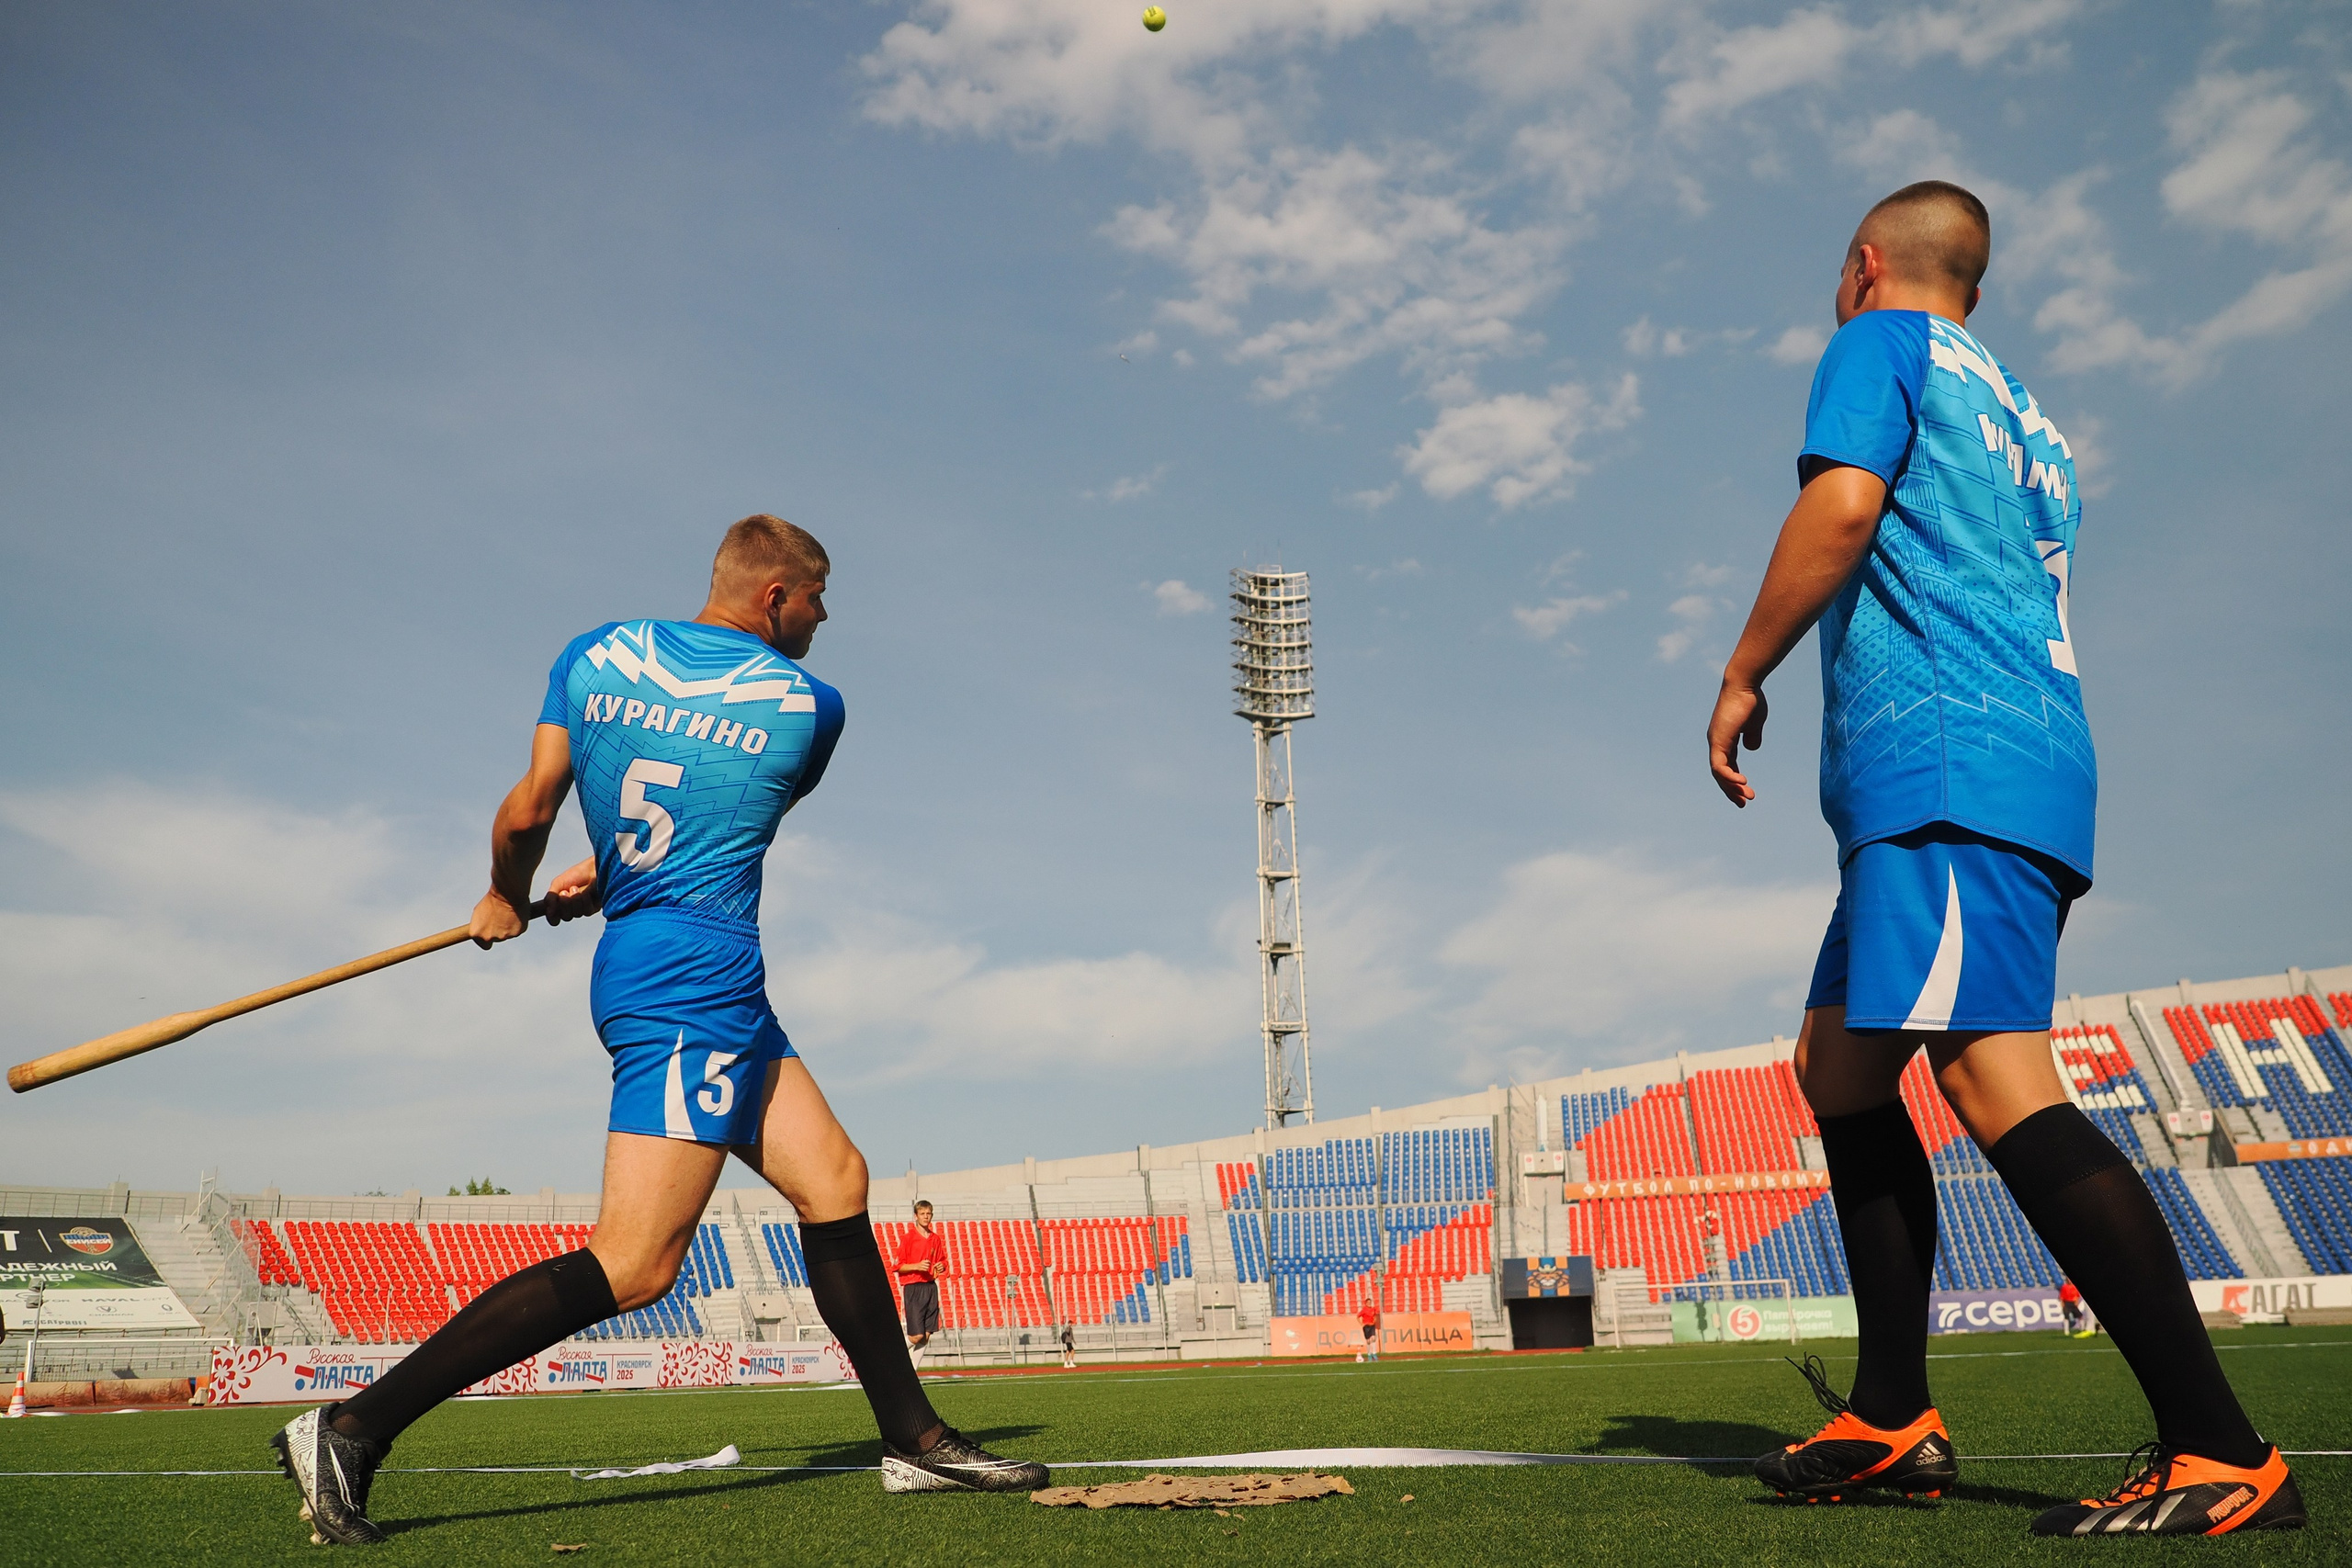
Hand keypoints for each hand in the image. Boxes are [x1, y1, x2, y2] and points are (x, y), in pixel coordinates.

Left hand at [468, 889, 529, 948]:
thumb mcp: (480, 912)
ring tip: (508, 913)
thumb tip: (482, 930)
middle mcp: (489, 937)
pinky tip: (516, 914)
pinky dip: (518, 924)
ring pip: (508, 934)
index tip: (492, 933)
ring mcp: (503, 936)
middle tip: (501, 917)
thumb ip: (481, 925)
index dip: (488, 939)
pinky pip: (517, 930)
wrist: (507, 893)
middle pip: (497, 939)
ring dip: (508, 926)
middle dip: (499, 930)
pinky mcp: (516, 933)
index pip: (484, 945)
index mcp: (477, 933)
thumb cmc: (492, 899)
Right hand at [544, 858, 600, 924]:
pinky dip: (584, 900)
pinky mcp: (594, 907)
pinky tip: (587, 892)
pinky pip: (586, 912)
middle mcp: (571, 908)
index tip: (552, 911)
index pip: (554, 918)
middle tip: (565, 892)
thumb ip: (550, 898)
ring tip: (576, 888)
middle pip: (566, 917)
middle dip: (565, 904)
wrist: (593, 868)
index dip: (552, 917)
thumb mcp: (558, 883)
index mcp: (560, 903)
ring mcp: (583, 908)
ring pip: (576, 914)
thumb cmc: (576, 874)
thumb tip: (549, 913)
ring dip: (575, 900)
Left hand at [1708, 679, 1768, 806]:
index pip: (1726, 766)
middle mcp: (1716, 742)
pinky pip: (1720, 765)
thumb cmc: (1750, 700)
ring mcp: (1715, 742)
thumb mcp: (1754, 724)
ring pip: (1719, 772)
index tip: (1746, 792)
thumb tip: (1752, 748)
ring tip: (1747, 797)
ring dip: (1732, 787)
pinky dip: (1730, 776)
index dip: (1734, 780)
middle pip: (1720, 773)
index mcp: (1724, 740)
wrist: (1744, 685)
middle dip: (1732, 790)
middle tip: (1743, 803)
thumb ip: (1752, 736)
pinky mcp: (1718, 740)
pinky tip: (1742, 783)